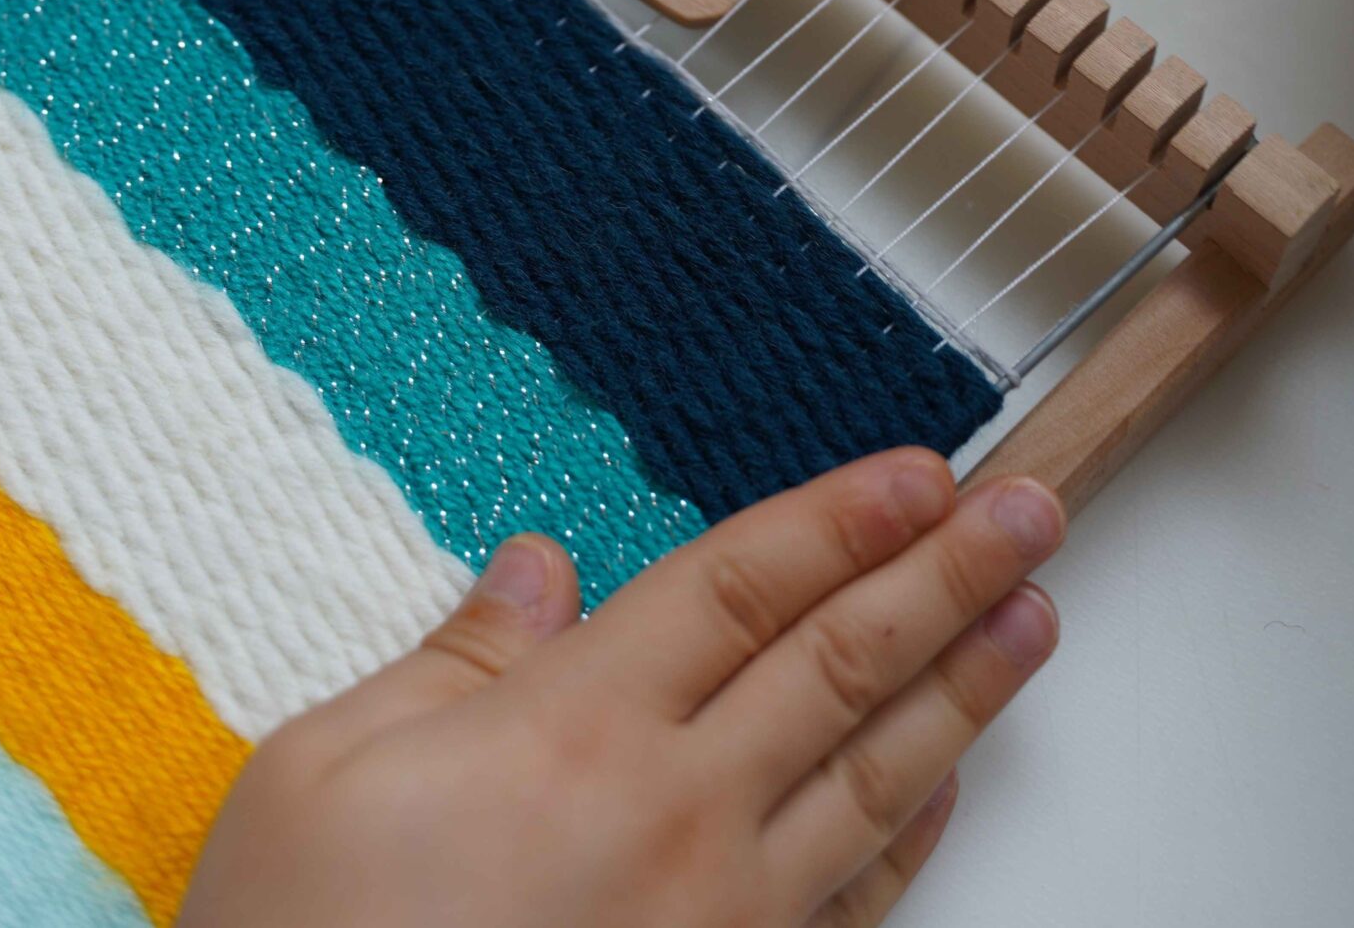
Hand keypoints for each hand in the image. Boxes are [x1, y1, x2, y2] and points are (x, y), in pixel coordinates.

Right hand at [180, 449, 1064, 927]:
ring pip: (876, 777)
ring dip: (966, 688)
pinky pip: (855, 901)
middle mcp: (672, 813)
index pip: (739, 587)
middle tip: (1030, 512)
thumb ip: (452, 662)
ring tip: (1032, 617)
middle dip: (946, 575)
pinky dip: (915, 831)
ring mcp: (720, 916)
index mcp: (570, 730)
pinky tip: (950, 784)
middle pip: (838, 663)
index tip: (921, 471)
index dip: (839, 519)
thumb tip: (538, 573)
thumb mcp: (321, 772)